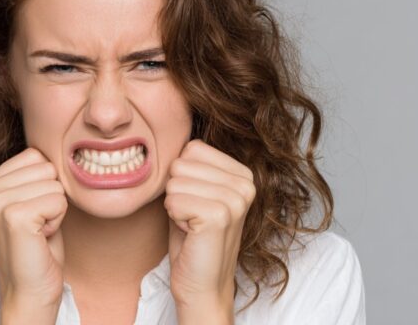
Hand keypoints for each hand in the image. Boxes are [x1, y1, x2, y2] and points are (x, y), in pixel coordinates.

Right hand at [0, 147, 67, 322]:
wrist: (30, 290)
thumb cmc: (37, 246)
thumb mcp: (30, 199)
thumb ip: (33, 172)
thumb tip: (56, 141)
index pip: (35, 154)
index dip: (44, 185)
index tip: (33, 213)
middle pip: (46, 166)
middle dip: (51, 196)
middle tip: (37, 225)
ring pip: (54, 183)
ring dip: (55, 210)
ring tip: (37, 232)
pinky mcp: (14, 216)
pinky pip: (58, 199)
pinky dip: (58, 220)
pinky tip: (40, 237)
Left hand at [164, 139, 255, 321]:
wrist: (201, 283)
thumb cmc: (192, 237)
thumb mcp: (195, 192)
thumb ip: (191, 165)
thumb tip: (171, 135)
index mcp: (242, 173)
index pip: (191, 147)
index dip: (182, 176)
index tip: (195, 202)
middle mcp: (246, 183)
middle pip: (180, 163)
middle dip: (176, 192)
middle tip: (193, 217)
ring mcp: (236, 199)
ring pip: (174, 181)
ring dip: (175, 206)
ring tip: (193, 225)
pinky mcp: (220, 215)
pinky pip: (173, 200)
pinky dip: (174, 218)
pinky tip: (191, 233)